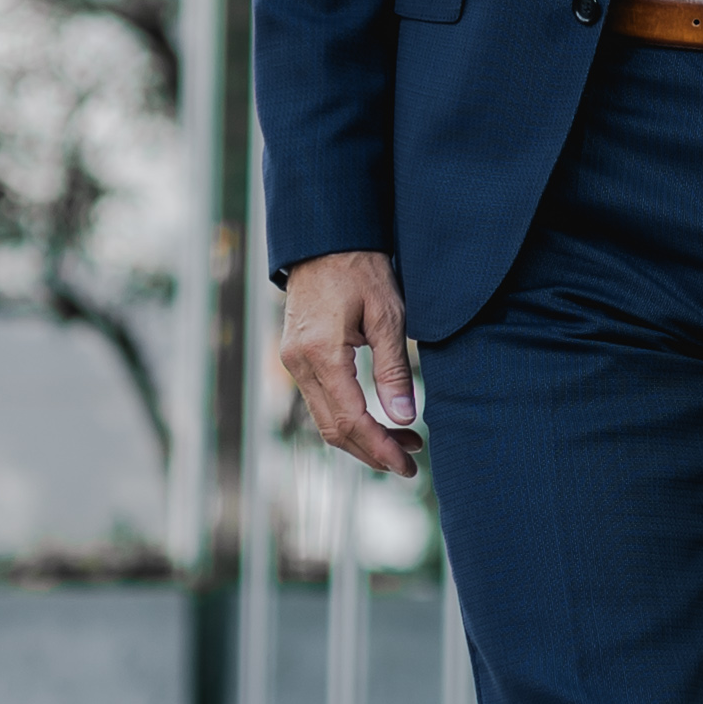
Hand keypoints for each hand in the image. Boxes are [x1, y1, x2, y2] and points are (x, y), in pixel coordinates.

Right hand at [278, 248, 418, 478]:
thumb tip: (404, 418)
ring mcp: (292, 361)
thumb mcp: (388, 315)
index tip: (406, 464)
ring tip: (403, 442)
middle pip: (333, 429)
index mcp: (320, 353)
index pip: (350, 419)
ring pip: (325, 420)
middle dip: (372, 451)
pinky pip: (320, 401)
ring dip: (362, 438)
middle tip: (409, 462)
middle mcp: (299, 363)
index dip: (380, 447)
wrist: (324, 239)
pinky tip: (377, 420)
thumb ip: (393, 370)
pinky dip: (348, 419)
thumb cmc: (360, 268)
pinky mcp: (296, 357)